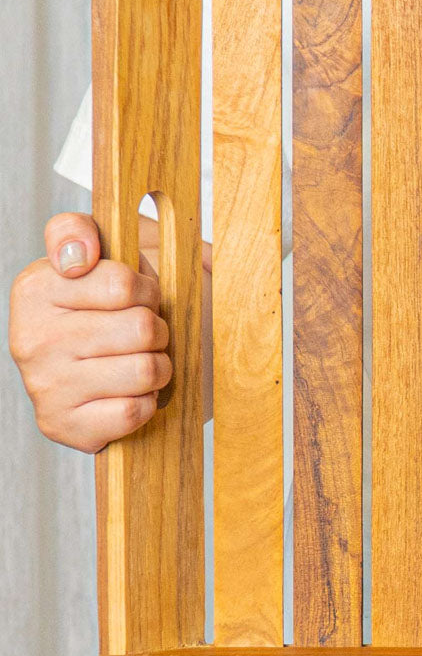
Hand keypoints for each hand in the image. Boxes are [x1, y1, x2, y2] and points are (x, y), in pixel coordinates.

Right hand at [7, 213, 170, 452]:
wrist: (111, 367)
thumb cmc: (116, 307)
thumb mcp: (106, 250)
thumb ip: (82, 229)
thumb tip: (78, 253)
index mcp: (36, 287)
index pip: (124, 283)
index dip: (149, 290)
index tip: (136, 295)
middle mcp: (29, 337)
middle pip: (142, 328)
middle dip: (158, 331)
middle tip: (143, 334)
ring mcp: (43, 385)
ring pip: (145, 371)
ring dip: (159, 367)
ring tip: (140, 361)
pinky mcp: (62, 425)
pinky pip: (133, 412)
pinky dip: (147, 403)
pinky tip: (130, 392)